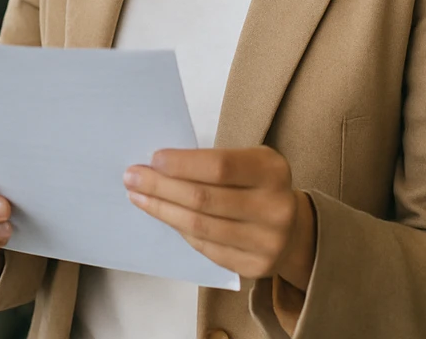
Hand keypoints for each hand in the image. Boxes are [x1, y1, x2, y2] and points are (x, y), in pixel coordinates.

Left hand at [124, 146, 315, 288]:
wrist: (293, 229)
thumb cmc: (257, 185)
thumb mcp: (247, 161)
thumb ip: (212, 162)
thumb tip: (157, 166)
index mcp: (272, 171)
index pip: (219, 166)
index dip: (182, 164)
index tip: (152, 159)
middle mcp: (275, 207)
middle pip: (203, 198)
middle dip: (161, 186)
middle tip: (132, 177)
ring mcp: (267, 242)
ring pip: (199, 226)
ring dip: (162, 210)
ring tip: (138, 196)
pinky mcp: (254, 266)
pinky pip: (205, 247)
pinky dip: (180, 230)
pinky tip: (164, 216)